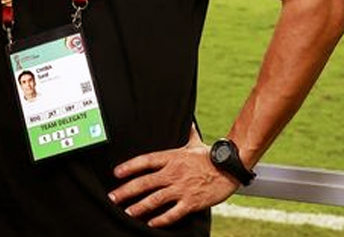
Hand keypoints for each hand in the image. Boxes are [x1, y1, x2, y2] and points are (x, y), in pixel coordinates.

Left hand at [109, 131, 238, 227]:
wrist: (230, 168)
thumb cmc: (210, 156)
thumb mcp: (195, 142)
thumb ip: (187, 133)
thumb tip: (187, 120)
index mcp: (171, 157)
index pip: (145, 161)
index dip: (129, 167)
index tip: (116, 173)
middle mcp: (173, 173)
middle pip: (145, 182)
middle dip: (126, 190)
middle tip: (113, 197)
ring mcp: (182, 188)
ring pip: (155, 199)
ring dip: (139, 206)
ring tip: (128, 212)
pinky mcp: (191, 202)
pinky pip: (173, 213)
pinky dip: (161, 219)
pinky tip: (151, 223)